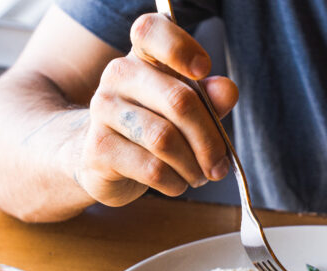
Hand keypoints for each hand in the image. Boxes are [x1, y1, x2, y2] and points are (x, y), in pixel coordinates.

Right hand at [76, 13, 237, 206]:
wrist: (101, 160)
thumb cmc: (150, 129)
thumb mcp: (183, 110)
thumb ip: (208, 99)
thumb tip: (227, 91)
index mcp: (142, 56)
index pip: (152, 31)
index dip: (181, 48)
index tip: (203, 70)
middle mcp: (118, 75)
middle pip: (178, 101)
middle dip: (208, 141)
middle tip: (219, 165)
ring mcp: (104, 110)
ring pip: (165, 140)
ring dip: (192, 167)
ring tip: (198, 176)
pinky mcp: (99, 148)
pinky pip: (151, 168)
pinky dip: (174, 182)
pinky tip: (176, 183)